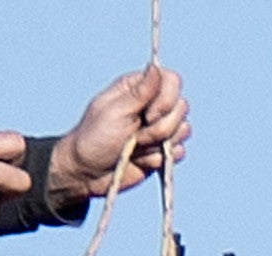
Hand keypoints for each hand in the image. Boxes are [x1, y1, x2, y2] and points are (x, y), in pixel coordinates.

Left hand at [54, 66, 191, 200]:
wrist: (88, 172)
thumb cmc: (94, 138)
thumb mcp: (115, 112)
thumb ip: (140, 92)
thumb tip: (155, 66)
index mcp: (139, 89)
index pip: (172, 81)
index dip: (167, 99)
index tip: (147, 116)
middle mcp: (152, 106)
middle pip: (182, 108)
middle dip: (161, 127)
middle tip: (136, 136)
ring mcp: (159, 129)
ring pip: (184, 131)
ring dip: (160, 145)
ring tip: (136, 148)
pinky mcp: (163, 151)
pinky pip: (179, 153)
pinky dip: (159, 160)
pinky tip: (141, 160)